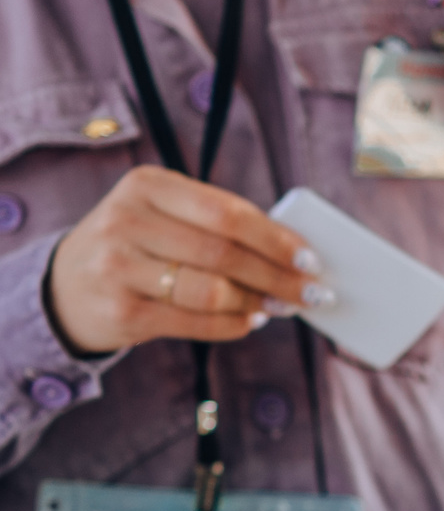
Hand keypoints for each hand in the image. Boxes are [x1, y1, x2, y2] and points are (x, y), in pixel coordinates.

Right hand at [42, 166, 323, 356]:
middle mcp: (126, 220)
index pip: (227, 212)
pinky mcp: (121, 310)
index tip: (311, 260)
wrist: (66, 286)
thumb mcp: (163, 216)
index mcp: (146, 185)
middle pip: (224, 253)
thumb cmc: (138, 245)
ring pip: (212, 290)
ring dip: (257, 303)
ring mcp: (118, 266)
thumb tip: (293, 253)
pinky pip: (195, 322)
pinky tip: (249, 321)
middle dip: (277, 277)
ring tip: (279, 307)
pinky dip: (233, 324)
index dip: (277, 239)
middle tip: (311, 292)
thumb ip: (216, 225)